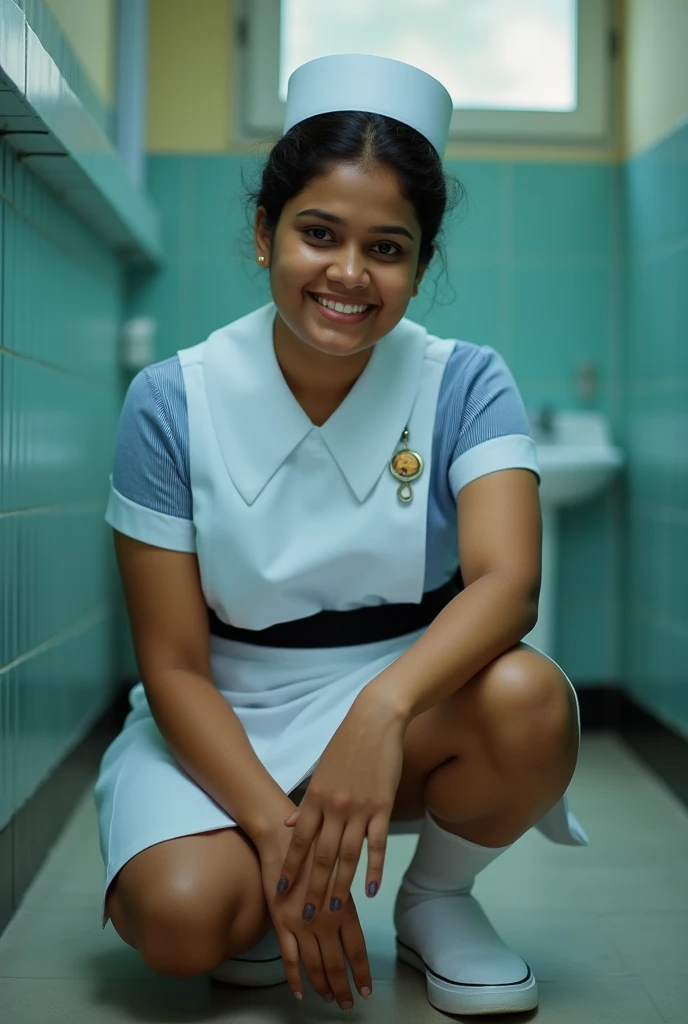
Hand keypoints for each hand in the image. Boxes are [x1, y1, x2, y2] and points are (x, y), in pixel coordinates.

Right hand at [256, 822, 372, 1009]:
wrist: (282, 840)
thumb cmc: (314, 851)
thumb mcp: (338, 872)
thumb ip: (343, 900)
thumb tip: (349, 926)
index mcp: (343, 908)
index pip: (356, 950)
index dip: (361, 973)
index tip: (365, 989)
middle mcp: (324, 921)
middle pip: (336, 963)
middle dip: (343, 987)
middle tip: (348, 1004)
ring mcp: (301, 924)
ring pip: (314, 965)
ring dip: (323, 986)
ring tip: (329, 999)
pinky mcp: (281, 924)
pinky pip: (288, 958)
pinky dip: (295, 978)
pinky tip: (300, 992)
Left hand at [278, 689, 406, 917]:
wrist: (375, 720)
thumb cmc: (346, 744)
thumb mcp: (321, 772)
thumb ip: (307, 803)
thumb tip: (288, 827)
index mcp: (316, 797)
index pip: (299, 841)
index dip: (290, 867)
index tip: (281, 890)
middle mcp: (335, 807)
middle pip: (322, 855)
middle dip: (313, 887)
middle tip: (305, 916)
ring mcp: (360, 809)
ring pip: (348, 855)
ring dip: (340, 885)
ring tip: (334, 911)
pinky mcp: (383, 807)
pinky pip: (377, 845)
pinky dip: (374, 869)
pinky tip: (371, 890)